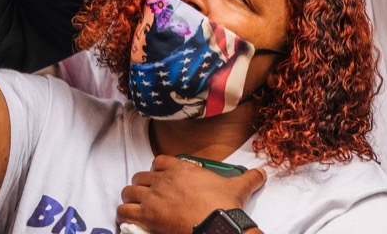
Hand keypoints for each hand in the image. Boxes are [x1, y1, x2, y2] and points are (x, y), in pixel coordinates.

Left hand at [117, 155, 266, 233]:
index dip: (157, 170)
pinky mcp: (147, 214)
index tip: (161, 179)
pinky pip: (124, 210)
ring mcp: (153, 196)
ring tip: (136, 207)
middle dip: (142, 186)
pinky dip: (124, 214)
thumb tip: (262, 172)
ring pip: (129, 191)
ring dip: (130, 198)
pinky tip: (129, 219)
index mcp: (181, 169)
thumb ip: (249, 178)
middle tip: (148, 196)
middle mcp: (163, 179)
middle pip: (140, 177)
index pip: (159, 162)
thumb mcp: (238, 188)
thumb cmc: (224, 205)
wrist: (216, 225)